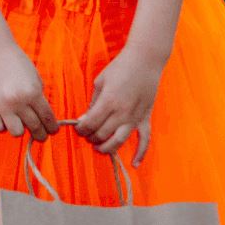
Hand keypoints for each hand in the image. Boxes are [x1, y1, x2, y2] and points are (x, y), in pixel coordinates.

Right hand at [0, 40, 58, 140]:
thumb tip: (44, 120)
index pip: (47, 119)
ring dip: (21, 129)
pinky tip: (6, 118)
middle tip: (40, 133)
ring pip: (17, 133)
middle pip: (35, 128)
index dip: (52, 128)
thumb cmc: (17, 65)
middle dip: (40, 133)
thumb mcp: (35, 80)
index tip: (52, 130)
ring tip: (20, 122)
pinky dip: (3, 126)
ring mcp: (2, 106)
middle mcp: (18, 101)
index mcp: (32, 92)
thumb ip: (39, 100)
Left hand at [75, 48, 163, 165]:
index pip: (90, 124)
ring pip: (119, 141)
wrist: (145, 60)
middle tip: (87, 135)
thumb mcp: (100, 82)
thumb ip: (93, 103)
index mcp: (108, 102)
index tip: (78, 128)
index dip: (81, 129)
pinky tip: (134, 164)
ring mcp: (135, 117)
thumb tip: (84, 119)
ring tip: (99, 148)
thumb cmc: (120, 68)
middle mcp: (122, 113)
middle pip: (102, 134)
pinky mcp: (145, 118)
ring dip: (107, 148)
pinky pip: (144, 140)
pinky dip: (140, 154)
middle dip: (91, 137)